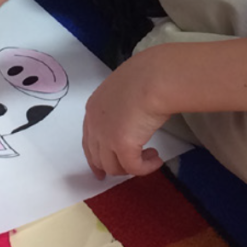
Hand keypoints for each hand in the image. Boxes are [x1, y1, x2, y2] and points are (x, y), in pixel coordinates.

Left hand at [82, 51, 168, 178]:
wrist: (154, 78)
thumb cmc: (146, 76)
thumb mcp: (125, 90)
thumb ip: (121, 106)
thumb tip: (132, 116)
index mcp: (94, 107)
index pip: (89, 140)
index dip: (95, 156)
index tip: (102, 169)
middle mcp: (95, 124)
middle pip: (97, 157)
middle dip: (111, 168)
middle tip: (129, 170)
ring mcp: (106, 136)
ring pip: (113, 167)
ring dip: (132, 166)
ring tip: (150, 156)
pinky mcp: (122, 146)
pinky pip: (133, 168)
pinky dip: (145, 168)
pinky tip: (157, 160)